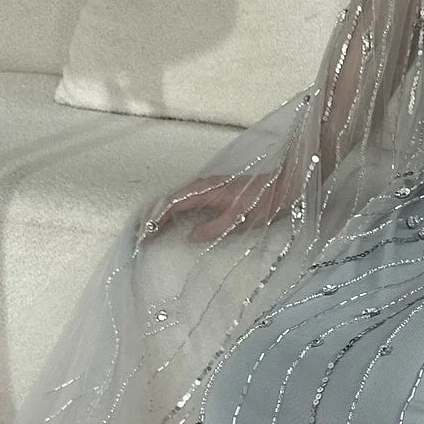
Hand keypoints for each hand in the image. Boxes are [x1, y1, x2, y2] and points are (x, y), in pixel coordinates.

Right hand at [143, 164, 299, 243]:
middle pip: (168, 201)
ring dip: (161, 216)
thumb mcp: (238, 220)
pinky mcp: (212, 191)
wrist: (282, 186)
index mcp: (204, 190)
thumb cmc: (262, 202)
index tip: (145, 236)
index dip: (155, 220)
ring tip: (150, 233)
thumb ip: (212, 228)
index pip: (170, 204)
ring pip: (175, 200)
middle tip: (141, 238)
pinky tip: (171, 224)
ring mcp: (206, 187)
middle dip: (152, 218)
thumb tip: (189, 236)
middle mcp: (201, 185)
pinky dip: (173, 212)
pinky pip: (185, 201)